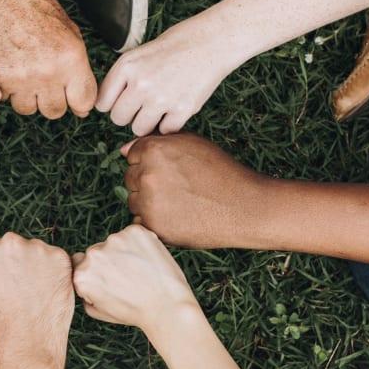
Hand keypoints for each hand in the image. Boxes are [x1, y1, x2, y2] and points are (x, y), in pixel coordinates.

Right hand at [0, 0, 97, 119]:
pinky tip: (9, 67)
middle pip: (55, 112)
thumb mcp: (71, 35)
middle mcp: (48, 72)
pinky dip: (7, 89)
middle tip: (45, 82)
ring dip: (28, 97)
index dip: (79, 103)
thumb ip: (80, 71)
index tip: (73, 100)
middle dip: (52, 100)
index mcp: (71, 59)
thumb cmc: (37, 11)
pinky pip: (5, 99)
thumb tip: (84, 106)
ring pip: (28, 109)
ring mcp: (21, 78)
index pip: (83, 102)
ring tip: (25, 73)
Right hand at [0, 233, 73, 358]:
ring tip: (36, 293)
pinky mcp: (59, 256)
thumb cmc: (0, 321)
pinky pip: (58, 260)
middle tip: (22, 289)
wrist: (27, 340)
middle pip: (15, 245)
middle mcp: (8, 242)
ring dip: (39, 265)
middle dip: (19, 261)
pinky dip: (58, 273)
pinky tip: (50, 292)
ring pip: (38, 251)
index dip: (1, 266)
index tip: (5, 282)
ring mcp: (35, 247)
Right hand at [72, 225, 200, 337]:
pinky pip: (133, 234)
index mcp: (81, 275)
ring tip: (141, 271)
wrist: (167, 307)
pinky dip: (140, 244)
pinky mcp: (134, 231)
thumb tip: (82, 280)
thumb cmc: (134, 312)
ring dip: (124, 251)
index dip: (96, 273)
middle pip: (96, 251)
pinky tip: (148, 261)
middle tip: (128, 278)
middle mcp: (93, 255)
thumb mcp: (99, 311)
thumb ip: (84, 294)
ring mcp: (114, 240)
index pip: (80, 263)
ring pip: (115, 242)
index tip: (110, 281)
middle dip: (109, 261)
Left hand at [96, 14, 233, 135]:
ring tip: (160, 107)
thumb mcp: (140, 53)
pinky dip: (169, 124)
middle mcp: (141, 83)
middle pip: (118, 119)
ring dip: (148, 122)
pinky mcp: (183, 109)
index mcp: (127, 66)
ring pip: (139, 129)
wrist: (212, 41)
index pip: (103, 102)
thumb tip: (110, 105)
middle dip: (129, 115)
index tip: (122, 101)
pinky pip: (165, 131)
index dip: (112, 104)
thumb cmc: (176, 45)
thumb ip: (123, 77)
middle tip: (143, 105)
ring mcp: (161, 98)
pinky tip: (176, 108)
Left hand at [123, 134, 271, 248]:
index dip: (152, 161)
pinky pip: (140, 221)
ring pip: (134, 200)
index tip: (171, 169)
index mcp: (153, 150)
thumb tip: (124, 150)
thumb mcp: (193, 143)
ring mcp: (147, 202)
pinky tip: (177, 216)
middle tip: (179, 187)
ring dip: (149, 201)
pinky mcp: (153, 227)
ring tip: (180, 202)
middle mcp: (146, 174)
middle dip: (149, 181)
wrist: (244, 207)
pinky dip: (153, 221)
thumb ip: (157, 142)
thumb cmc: (221, 171)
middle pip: (131, 177)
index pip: (133, 154)